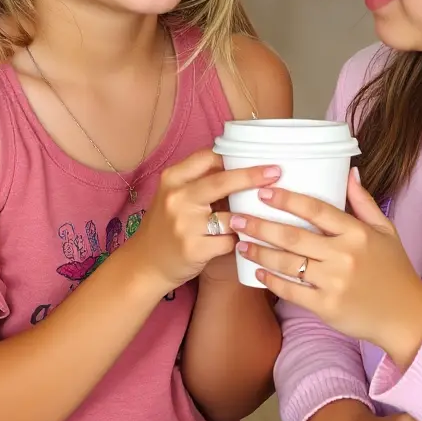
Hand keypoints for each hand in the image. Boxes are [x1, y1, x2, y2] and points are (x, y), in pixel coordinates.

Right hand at [135, 150, 279, 292]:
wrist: (145, 264)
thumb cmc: (167, 226)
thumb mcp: (175, 196)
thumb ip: (200, 182)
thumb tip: (241, 166)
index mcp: (173, 180)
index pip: (207, 158)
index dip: (232, 158)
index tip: (256, 157)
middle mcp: (177, 199)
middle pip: (222, 181)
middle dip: (252, 176)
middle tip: (276, 172)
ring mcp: (185, 225)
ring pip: (231, 216)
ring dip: (248, 218)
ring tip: (261, 219)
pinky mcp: (194, 249)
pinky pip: (229, 242)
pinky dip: (238, 241)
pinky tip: (241, 242)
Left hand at [230, 170, 421, 365]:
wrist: (406, 316)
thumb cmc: (394, 270)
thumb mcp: (386, 231)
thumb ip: (364, 203)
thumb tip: (349, 173)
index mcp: (357, 233)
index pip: (316, 209)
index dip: (287, 199)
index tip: (263, 191)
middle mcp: (344, 255)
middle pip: (293, 235)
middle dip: (260, 225)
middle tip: (236, 217)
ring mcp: (334, 282)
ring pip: (287, 263)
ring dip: (259, 251)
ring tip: (240, 242)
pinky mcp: (327, 307)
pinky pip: (291, 291)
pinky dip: (271, 280)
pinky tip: (257, 270)